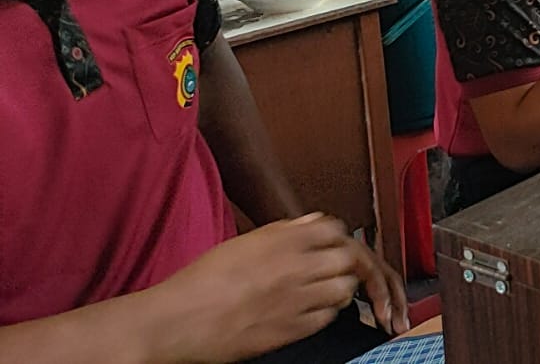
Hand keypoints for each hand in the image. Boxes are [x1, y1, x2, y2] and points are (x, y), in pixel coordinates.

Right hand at [150, 213, 406, 362]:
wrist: (178, 321)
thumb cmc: (201, 282)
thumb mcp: (242, 243)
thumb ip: (282, 232)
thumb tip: (311, 224)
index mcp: (280, 241)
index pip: (334, 229)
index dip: (335, 236)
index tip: (330, 243)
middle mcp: (294, 267)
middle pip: (346, 258)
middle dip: (343, 262)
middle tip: (333, 268)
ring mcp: (296, 300)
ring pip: (344, 289)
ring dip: (339, 288)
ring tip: (324, 289)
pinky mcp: (291, 330)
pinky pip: (327, 318)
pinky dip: (325, 313)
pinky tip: (312, 310)